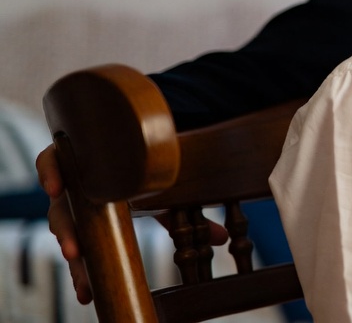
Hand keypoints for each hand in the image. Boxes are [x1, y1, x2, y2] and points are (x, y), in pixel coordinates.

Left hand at [36, 143, 230, 305]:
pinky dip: (50, 174)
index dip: (84, 274)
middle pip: (69, 231)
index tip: (87, 296)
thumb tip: (223, 238)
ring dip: (65, 229)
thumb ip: (187, 220)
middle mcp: (78, 200)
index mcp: (98, 216)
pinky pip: (49, 162)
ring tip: (74, 250)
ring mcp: (71, 177)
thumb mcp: (167, 199)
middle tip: (84, 275)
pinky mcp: (66, 151)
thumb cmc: (147, 172)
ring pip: (58, 206)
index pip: (88, 248)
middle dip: (75, 255)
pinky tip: (55, 188)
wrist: (133, 133)